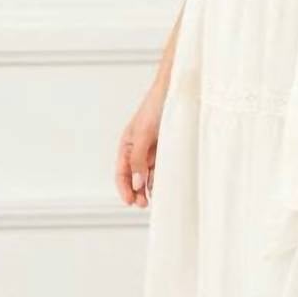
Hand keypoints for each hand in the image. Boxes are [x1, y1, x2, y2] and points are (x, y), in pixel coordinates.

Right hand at [115, 81, 167, 208]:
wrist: (176, 91)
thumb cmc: (155, 107)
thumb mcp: (143, 134)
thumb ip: (138, 159)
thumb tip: (138, 184)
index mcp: (127, 144)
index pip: (121, 171)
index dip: (124, 188)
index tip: (130, 202)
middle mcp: (138, 149)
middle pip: (134, 176)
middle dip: (136, 192)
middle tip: (143, 205)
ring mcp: (153, 150)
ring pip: (148, 175)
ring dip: (149, 188)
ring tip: (154, 200)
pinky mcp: (167, 149)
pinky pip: (162, 168)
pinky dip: (161, 178)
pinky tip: (164, 187)